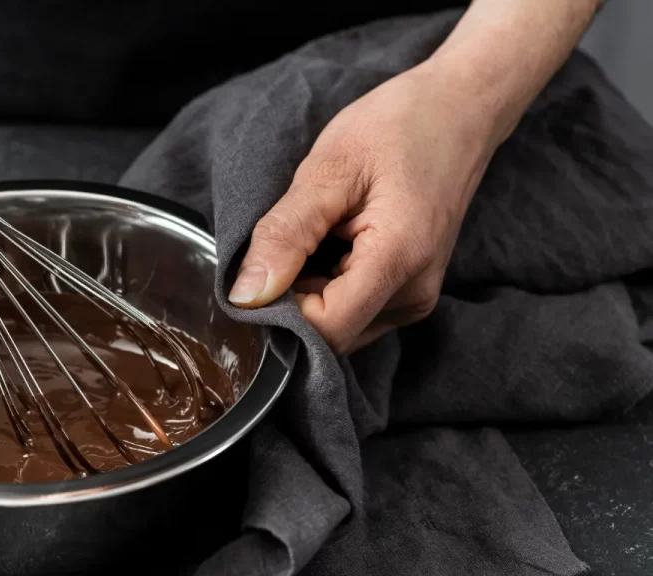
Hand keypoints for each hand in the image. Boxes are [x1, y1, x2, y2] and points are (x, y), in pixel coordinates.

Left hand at [227, 62, 498, 353]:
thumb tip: (245, 297)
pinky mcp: (409, 293)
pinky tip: (327, 245)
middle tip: (280, 245)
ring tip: (312, 237)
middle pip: (329, 335)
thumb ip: (285, 235)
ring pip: (337, 327)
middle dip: (290, 303)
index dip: (278, 315)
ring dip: (307, 294)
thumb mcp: (329, 169)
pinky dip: (325, 287)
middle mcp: (412, 296)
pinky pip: (352, 311)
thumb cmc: (399, 126)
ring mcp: (414, 299)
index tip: (253, 277)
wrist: (462, 108)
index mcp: (399, 262)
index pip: (324, 331)